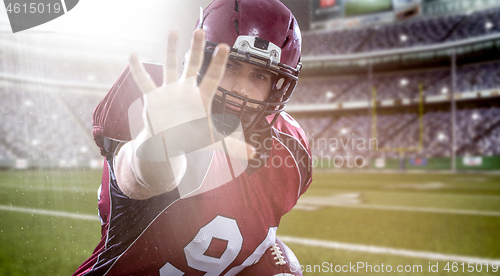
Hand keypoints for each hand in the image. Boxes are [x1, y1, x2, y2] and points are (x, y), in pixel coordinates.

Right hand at [128, 29, 255, 161]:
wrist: (168, 143)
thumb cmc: (191, 137)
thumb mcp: (213, 142)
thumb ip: (233, 146)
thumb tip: (254, 153)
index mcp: (201, 98)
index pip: (213, 77)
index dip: (218, 63)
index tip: (225, 47)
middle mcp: (186, 90)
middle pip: (193, 65)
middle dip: (196, 49)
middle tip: (199, 31)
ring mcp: (169, 91)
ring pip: (170, 67)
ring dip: (170, 51)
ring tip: (173, 32)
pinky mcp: (153, 97)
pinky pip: (144, 81)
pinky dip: (138, 70)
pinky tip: (133, 56)